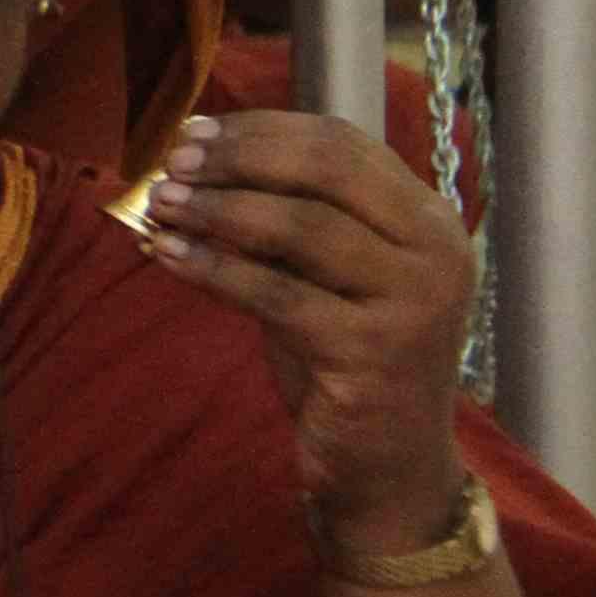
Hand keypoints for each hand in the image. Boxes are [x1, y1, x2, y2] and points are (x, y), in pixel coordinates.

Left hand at [133, 107, 483, 567]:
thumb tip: (191, 162)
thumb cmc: (344, 357)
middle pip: (324, 171)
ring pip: (300, 226)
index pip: (341, 143)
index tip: (192, 132)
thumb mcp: (319, 275)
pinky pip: (277, 294)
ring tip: (159, 204)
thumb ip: (279, 219)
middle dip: (237, 159)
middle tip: (171, 164)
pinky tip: (167, 254)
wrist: (389, 466)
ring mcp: (414, 302)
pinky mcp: (375, 352)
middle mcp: (436, 252)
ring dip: (217, 209)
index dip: (260, 130)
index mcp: (428, 220)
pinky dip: (214, 268)